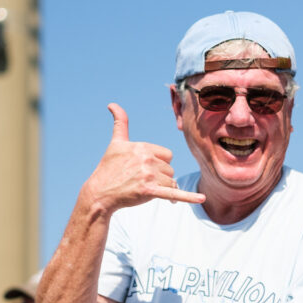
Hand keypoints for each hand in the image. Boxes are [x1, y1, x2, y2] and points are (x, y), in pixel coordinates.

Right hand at [83, 103, 205, 213]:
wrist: (100, 194)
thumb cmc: (109, 168)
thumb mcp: (115, 144)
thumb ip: (120, 123)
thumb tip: (112, 104)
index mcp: (142, 147)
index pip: (167, 155)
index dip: (158, 163)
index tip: (142, 167)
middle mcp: (146, 159)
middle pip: (170, 169)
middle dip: (159, 176)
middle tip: (139, 180)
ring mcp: (148, 175)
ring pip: (171, 181)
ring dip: (161, 187)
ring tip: (142, 188)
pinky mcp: (149, 191)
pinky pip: (174, 192)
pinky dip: (188, 197)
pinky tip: (202, 198)